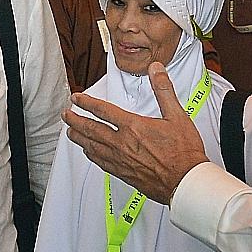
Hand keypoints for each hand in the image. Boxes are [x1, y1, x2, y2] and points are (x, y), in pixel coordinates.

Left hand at [63, 62, 209, 205]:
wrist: (186, 182)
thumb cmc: (184, 152)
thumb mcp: (177, 116)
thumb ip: (163, 90)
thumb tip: (156, 69)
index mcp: (133, 127)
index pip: (103, 111)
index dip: (87, 102)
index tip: (76, 98)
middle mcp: (122, 143)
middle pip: (91, 129)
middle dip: (76, 120)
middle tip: (66, 114)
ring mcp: (121, 160)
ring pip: (92, 147)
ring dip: (79, 138)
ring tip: (70, 132)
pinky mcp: (124, 173)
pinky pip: (100, 162)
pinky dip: (91, 155)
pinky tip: (88, 153)